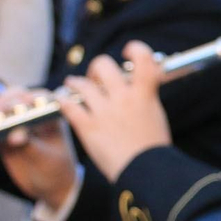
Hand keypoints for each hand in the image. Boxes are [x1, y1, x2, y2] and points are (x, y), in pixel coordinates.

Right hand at [0, 87, 78, 205]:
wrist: (50, 188)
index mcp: (51, 115)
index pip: (38, 98)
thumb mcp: (46, 158)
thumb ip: (30, 144)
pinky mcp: (0, 136)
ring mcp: (14, 124)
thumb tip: (14, 135)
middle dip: (0, 106)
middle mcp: (31, 114)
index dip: (26, 100)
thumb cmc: (56, 170)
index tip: (17, 107)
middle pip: (13, 101)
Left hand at [59, 42, 170, 182]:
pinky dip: (64, 101)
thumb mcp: (156, 116)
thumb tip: (140, 87)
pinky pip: (69, 106)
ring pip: (80, 84)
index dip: (135, 49)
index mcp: (144, 94)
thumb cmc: (153, 148)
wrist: (146, 172)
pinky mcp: (87, 127)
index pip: (143, 58)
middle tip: (95, 77)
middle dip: (96, 68)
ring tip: (73, 86)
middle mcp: (123, 98)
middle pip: (103, 66)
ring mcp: (103, 112)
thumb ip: (146, 98)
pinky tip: (64, 102)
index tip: (129, 50)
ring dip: (75, 83)